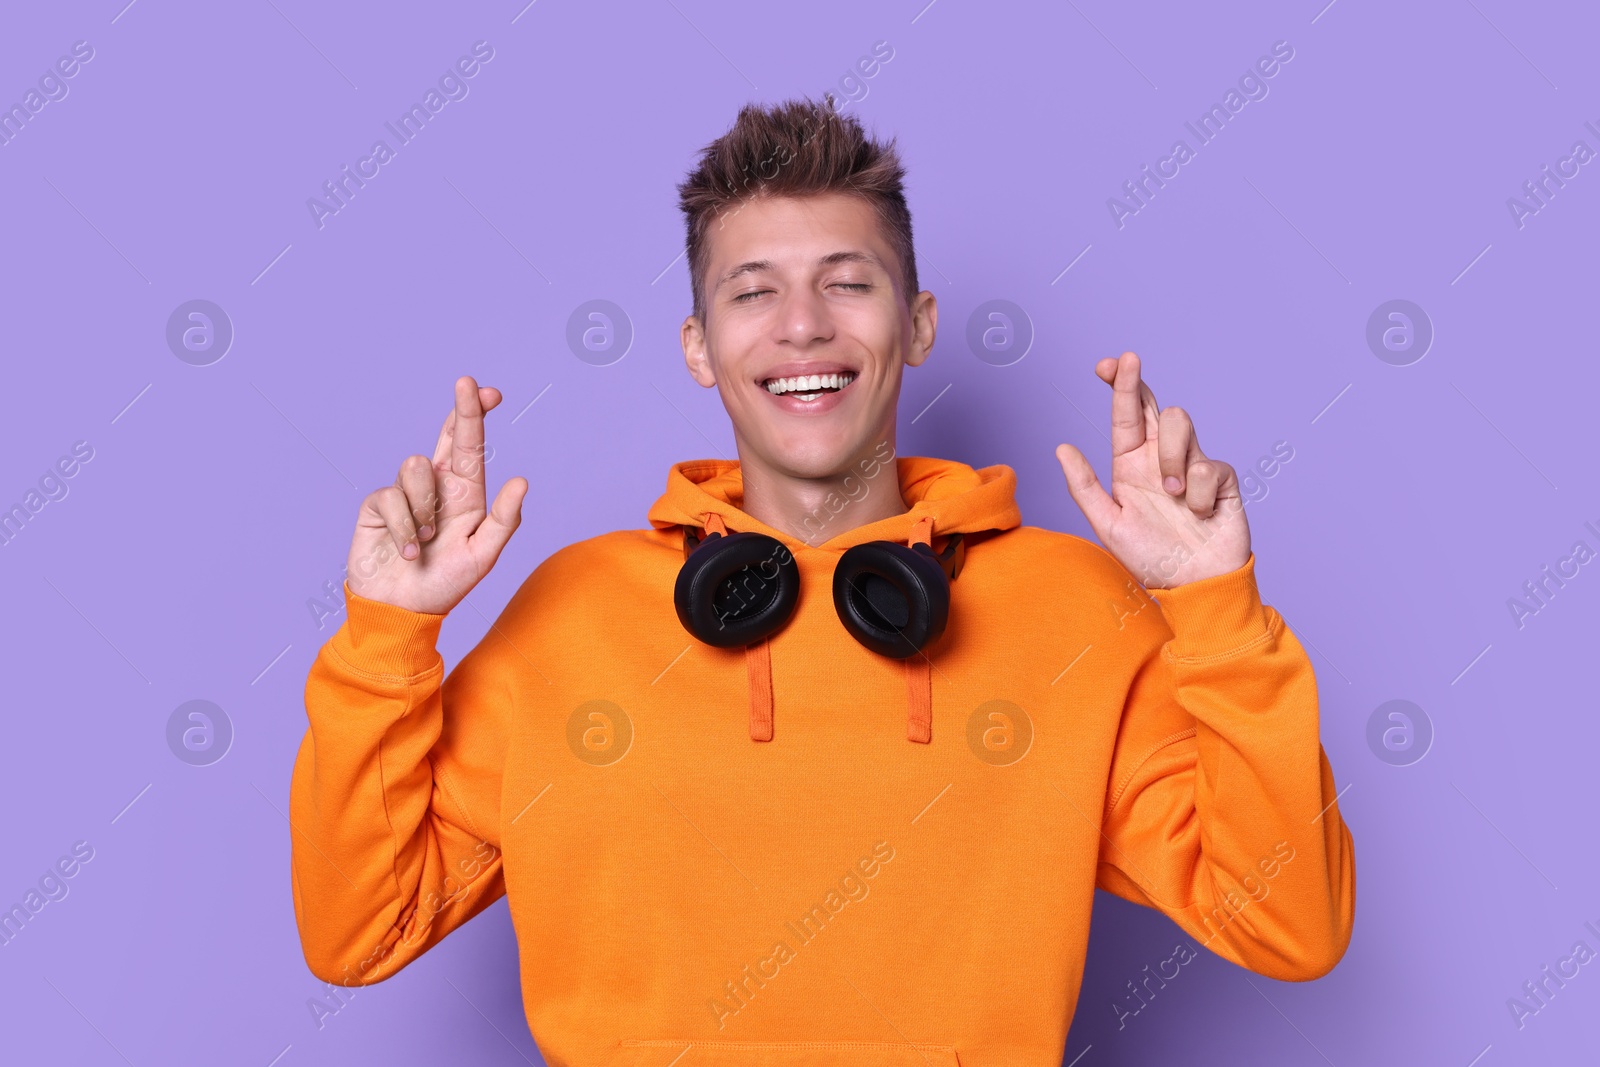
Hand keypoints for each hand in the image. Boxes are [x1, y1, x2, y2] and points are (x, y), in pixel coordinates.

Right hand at [346, 376, 528, 613]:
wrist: (401, 610)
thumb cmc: (446, 585)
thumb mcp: (482, 557)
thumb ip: (503, 521)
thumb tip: (521, 481)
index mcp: (466, 494)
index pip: (472, 447)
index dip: (477, 415)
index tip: (489, 391)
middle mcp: (437, 486)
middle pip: (446, 436)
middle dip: (460, 410)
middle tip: (468, 383)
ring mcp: (406, 492)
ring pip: (417, 467)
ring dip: (425, 508)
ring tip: (426, 541)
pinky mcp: (378, 505)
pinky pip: (392, 497)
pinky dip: (404, 528)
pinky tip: (407, 551)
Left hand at [1055, 352, 1249, 588]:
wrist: (1194, 586)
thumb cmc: (1151, 557)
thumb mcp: (1109, 525)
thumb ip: (1085, 487)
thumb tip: (1061, 448)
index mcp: (1131, 465)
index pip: (1124, 416)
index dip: (1118, 385)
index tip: (1107, 363)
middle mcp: (1161, 458)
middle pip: (1153, 405)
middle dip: (1137, 381)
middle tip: (1126, 360)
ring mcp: (1192, 464)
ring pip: (1180, 423)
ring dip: (1171, 457)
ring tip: (1171, 495)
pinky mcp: (1220, 478)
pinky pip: (1208, 467)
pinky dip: (1199, 493)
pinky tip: (1200, 514)